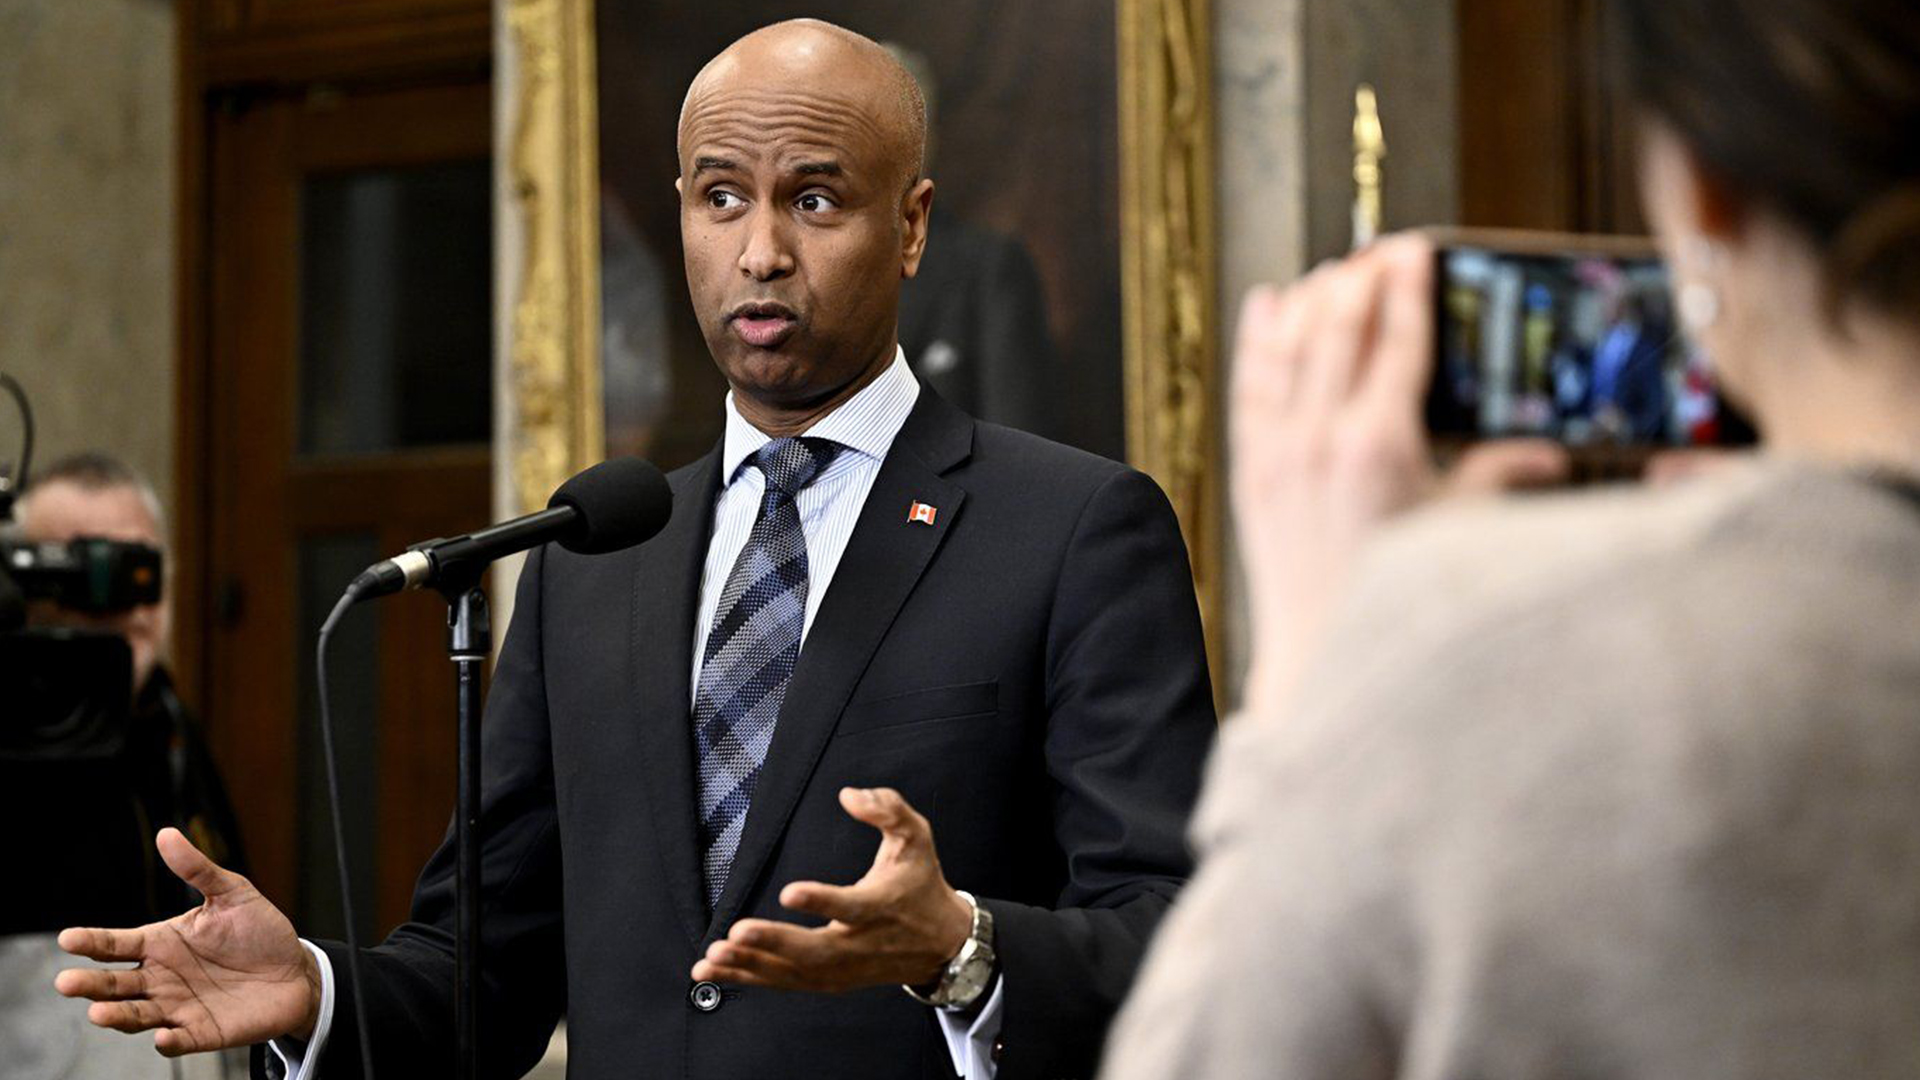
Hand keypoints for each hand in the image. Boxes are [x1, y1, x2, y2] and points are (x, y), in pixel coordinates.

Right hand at [54, 827, 320, 1055]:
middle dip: (89, 984)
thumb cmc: (258, 931)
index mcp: (160, 943)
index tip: (68, 938)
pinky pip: (179, 1041)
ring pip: (136, 1015)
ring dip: (117, 1016)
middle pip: (114, 984)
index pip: (116, 943)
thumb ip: (198, 870)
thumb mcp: (232, 894)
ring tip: (98, 1014)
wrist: (296, 971)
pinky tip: (162, 1036)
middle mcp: (160, 978)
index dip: (91, 941)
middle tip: (66, 982)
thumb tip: (167, 833)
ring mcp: (178, 1007)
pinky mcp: (202, 1033)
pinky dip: (168, 1041)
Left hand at [692, 787, 972, 992]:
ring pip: (793, 973)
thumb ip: (888, 809)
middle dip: (773, 943)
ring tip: (710, 957)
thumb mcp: (917, 837)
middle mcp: (860, 944)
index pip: (851, 906)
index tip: (789, 892)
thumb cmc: (921, 883)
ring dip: (750, 966)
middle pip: (814, 951)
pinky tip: (713, 970)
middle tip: (736, 933)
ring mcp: (843, 968)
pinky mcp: (830, 981)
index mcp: (880, 906)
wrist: (942, 944)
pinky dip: (749, 978)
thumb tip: (848, 795)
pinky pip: (785, 982)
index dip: (822, 901)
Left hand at [1233, 235, 1567, 715]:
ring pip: (1288, 345)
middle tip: (1378, 249)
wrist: (1322, 650)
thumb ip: (1497, 476)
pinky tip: (1267, 304)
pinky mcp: (1249, 468)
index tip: (1414, 247)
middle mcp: (1323, 436)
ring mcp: (1278, 450)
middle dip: (1360, 278)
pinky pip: (1249, 384)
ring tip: (1331, 269)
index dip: (1408, 285)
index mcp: (1381, 442)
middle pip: (1340, 326)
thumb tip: (1548, 454)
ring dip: (1310, 298)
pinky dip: (1257, 339)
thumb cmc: (1393, 594)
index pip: (1398, 339)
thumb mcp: (1455, 528)